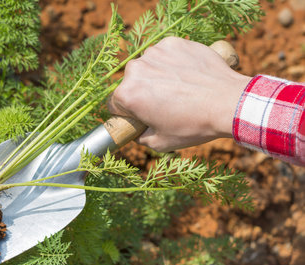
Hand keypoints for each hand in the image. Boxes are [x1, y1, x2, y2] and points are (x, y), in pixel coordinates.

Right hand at [108, 37, 251, 151]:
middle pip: (130, 83)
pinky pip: (165, 54)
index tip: (142, 116)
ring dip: (157, 76)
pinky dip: (173, 63)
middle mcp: (136, 69)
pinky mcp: (174, 43)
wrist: (229, 103)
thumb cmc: (193, 125)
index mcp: (127, 94)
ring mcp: (155, 53)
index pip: (114, 104)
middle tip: (164, 105)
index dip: (127, 113)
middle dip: (142, 93)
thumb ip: (139, 136)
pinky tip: (187, 76)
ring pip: (148, 67)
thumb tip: (136, 131)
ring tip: (179, 89)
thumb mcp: (160, 142)